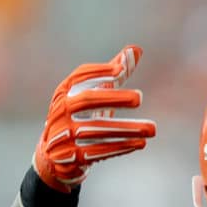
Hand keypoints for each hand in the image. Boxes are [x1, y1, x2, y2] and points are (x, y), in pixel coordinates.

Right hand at [33, 45, 156, 192]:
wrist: (54, 156)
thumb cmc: (80, 118)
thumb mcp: (93, 94)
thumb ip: (114, 74)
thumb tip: (137, 50)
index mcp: (63, 92)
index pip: (80, 76)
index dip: (100, 72)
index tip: (122, 69)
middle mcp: (59, 111)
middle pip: (86, 101)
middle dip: (113, 98)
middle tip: (140, 98)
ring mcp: (62, 135)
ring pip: (95, 131)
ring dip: (125, 129)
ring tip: (152, 129)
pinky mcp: (70, 157)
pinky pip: (96, 152)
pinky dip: (119, 147)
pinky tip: (140, 143)